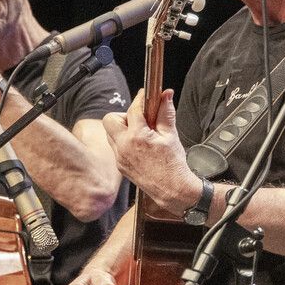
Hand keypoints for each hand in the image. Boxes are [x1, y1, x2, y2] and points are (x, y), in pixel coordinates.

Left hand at [101, 89, 201, 213]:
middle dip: (124, 115)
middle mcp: (124, 147)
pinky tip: (140, 146)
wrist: (172, 190)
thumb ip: (166, 113)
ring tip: (141, 133)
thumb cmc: (173, 165)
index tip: (146, 96)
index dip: (140, 99)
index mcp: (137, 137)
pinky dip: (124, 141)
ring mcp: (119, 157)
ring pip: (110, 133)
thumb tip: (166, 95)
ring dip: (122, 128)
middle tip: (140, 119)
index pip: (133, 109)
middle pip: (110, 119)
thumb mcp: (171, 135)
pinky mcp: (120, 165)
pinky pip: (115, 146)